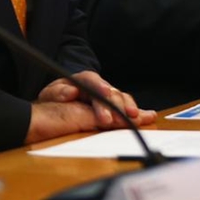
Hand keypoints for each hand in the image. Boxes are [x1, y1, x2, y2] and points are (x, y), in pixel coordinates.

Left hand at [32, 72, 155, 139]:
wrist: (59, 108)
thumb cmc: (55, 100)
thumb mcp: (50, 96)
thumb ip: (57, 93)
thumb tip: (70, 91)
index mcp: (82, 80)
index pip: (91, 80)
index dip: (99, 86)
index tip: (104, 93)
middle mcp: (99, 87)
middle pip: (109, 92)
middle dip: (113, 105)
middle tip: (111, 119)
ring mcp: (109, 98)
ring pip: (121, 99)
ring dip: (128, 109)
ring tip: (133, 118)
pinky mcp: (115, 109)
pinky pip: (128, 109)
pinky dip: (138, 114)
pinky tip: (149, 116)